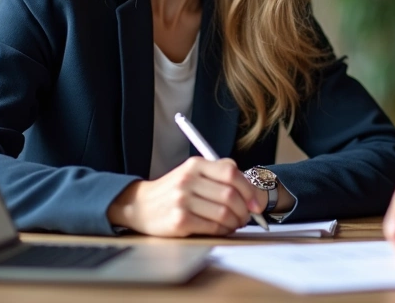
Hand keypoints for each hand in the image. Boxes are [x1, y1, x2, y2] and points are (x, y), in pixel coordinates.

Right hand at [106, 157, 261, 236]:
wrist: (139, 205)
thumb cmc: (173, 191)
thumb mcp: (192, 173)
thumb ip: (219, 175)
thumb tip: (252, 193)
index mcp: (195, 165)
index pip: (231, 172)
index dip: (249, 189)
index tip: (255, 203)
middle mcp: (188, 180)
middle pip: (230, 195)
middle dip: (244, 210)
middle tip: (247, 217)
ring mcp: (182, 200)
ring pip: (224, 213)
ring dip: (235, 222)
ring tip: (235, 224)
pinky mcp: (179, 220)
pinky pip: (212, 226)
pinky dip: (223, 230)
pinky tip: (222, 230)